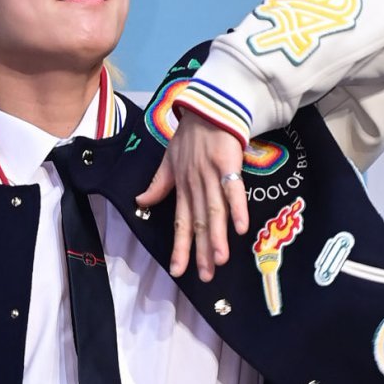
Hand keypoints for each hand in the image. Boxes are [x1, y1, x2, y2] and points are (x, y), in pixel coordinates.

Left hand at [134, 111, 248, 282]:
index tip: (178, 272)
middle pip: (199, 223)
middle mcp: (195, 186)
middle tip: (206, 277)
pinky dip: (238, 208)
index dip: (180, 248)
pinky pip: (234, 190)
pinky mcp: (228, 164)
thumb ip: (158, 184)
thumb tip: (141, 202)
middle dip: (201, 252)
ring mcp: (212, 176)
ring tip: (219, 260)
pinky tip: (241, 228)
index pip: (180, 224)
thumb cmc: (190, 136)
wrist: (207, 107)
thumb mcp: (168, 161)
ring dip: (216, 236)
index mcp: (182, 188)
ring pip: (214, 211)